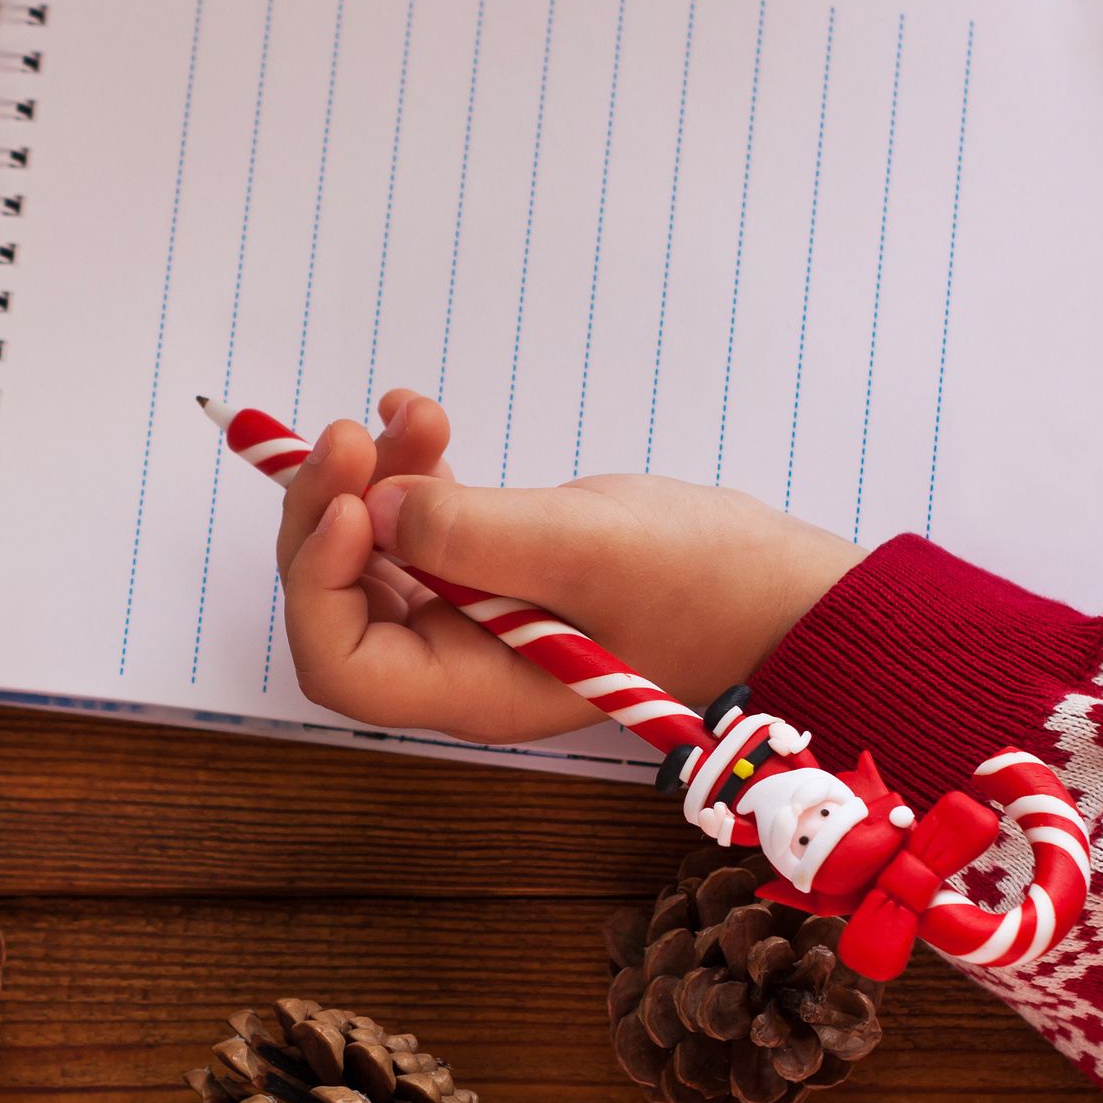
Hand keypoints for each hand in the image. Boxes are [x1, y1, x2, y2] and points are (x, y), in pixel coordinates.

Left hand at [274, 389, 862, 744]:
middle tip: (353, 433)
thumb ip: (477, 535)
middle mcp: (456, 661)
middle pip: (341, 598)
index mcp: (470, 689)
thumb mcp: (590, 551)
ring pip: (374, 549)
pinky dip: (410, 467)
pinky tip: (423, 416)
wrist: (782, 587)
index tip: (355, 500)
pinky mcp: (495, 567)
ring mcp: (472, 614)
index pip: (340, 661)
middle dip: (335, 510)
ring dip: (374, 476)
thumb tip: (377, 508)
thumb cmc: (707, 585)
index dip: (320, 582)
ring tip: (417, 413)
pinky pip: (420, 521)